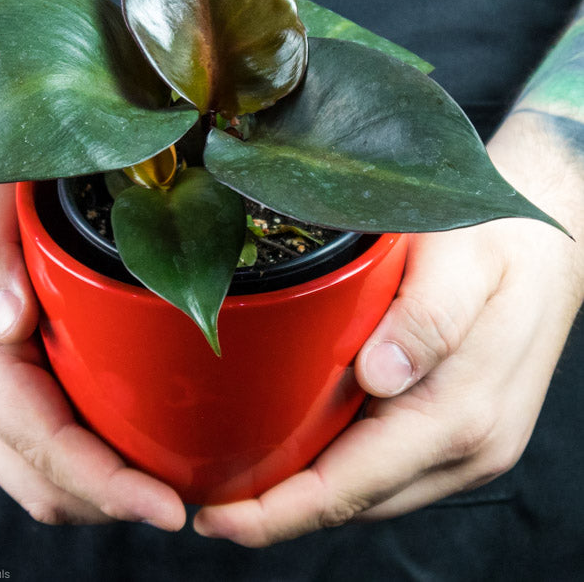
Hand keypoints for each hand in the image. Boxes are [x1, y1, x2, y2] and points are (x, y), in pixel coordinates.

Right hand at [0, 183, 185, 528]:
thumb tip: (11, 323)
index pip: (40, 437)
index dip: (104, 480)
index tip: (167, 502)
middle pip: (43, 478)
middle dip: (112, 501)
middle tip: (184, 499)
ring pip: (41, 478)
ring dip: (102, 494)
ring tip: (166, 486)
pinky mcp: (7, 387)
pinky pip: (43, 448)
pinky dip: (88, 467)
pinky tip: (129, 451)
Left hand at [193, 212, 581, 545]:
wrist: (553, 246)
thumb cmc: (503, 244)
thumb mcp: (464, 261)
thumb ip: (427, 319)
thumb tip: (379, 377)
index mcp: (462, 412)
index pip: (353, 485)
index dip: (280, 511)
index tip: (219, 518)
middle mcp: (468, 444)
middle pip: (354, 499)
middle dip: (280, 509)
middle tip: (212, 497)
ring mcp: (468, 444)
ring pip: (369, 490)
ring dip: (307, 494)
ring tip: (246, 480)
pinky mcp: (461, 430)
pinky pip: (388, 467)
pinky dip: (340, 469)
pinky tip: (305, 448)